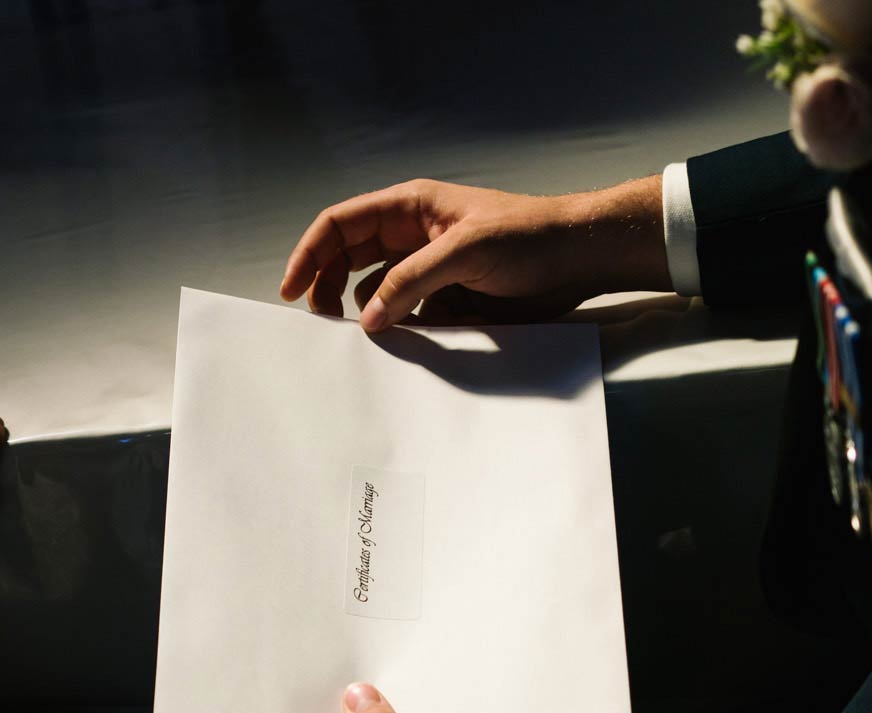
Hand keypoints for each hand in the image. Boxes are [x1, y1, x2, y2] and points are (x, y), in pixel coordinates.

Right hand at [280, 176, 667, 332]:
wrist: (582, 257)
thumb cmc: (530, 237)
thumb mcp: (465, 251)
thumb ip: (410, 282)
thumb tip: (366, 320)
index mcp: (409, 208)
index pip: (340, 225)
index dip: (309, 255)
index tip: (289, 291)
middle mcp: (412, 235)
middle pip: (348, 259)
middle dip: (328, 286)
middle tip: (320, 322)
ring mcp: (428, 267)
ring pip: (375, 292)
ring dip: (364, 313)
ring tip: (359, 337)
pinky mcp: (447, 297)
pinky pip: (406, 315)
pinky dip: (397, 330)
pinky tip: (400, 344)